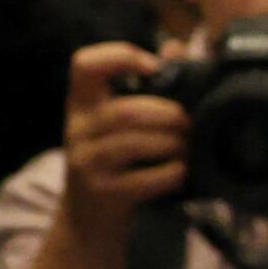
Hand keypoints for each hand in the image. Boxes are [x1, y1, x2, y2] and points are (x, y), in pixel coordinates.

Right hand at [53, 41, 186, 244]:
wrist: (88, 221)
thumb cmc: (113, 162)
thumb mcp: (116, 123)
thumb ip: (146, 86)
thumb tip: (177, 48)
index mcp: (81, 104)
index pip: (84, 64)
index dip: (120, 56)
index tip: (153, 66)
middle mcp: (77, 130)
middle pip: (125, 111)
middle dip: (168, 114)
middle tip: (190, 122)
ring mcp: (87, 164)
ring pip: (134, 143)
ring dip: (172, 144)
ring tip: (188, 147)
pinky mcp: (103, 194)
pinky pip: (144, 180)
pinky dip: (171, 174)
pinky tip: (181, 172)